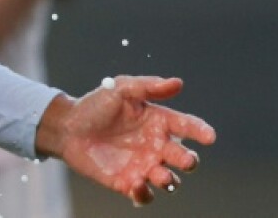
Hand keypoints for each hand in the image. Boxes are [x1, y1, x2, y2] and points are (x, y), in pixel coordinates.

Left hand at [38, 76, 215, 205]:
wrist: (68, 127)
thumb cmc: (95, 105)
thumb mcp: (121, 89)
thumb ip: (149, 87)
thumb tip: (178, 83)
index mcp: (158, 121)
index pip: (186, 126)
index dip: (200, 131)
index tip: (209, 136)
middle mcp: (156, 145)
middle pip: (183, 157)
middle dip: (188, 160)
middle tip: (183, 159)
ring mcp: (144, 165)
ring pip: (169, 179)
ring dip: (169, 180)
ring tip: (159, 174)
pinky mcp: (128, 182)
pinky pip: (144, 195)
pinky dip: (144, 194)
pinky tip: (136, 185)